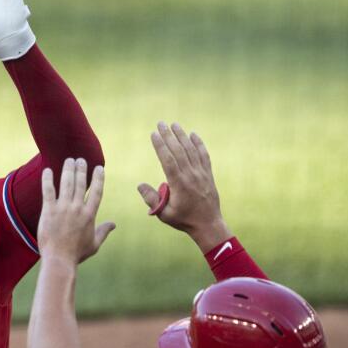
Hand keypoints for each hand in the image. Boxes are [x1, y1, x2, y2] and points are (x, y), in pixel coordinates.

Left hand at [37, 159, 115, 264]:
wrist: (59, 260)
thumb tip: (113, 224)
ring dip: (68, 170)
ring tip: (69, 160)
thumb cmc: (77, 254)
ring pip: (66, 184)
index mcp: (90, 215)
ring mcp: (63, 208)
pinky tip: (47, 170)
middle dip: (81, 169)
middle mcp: (77, 208)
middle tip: (80, 159)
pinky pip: (48, 191)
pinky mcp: (49, 211)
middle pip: (80, 183)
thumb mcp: (94, 244)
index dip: (98, 178)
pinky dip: (47, 180)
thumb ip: (104, 231)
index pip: (96, 192)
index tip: (99, 168)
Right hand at [139, 122, 230, 251]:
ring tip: (174, 125)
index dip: (160, 146)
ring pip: (191, 150)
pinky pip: (203, 155)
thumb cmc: (184, 219)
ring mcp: (201, 174)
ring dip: (182, 136)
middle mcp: (191, 175)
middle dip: (169, 136)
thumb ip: (151, 199)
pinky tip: (193, 134)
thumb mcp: (164, 213)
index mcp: (179, 184)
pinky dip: (199, 144)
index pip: (168, 160)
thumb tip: (140, 185)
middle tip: (160, 123)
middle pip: (179, 151)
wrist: (208, 224)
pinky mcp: (208, 174)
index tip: (154, 134)